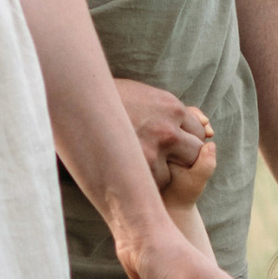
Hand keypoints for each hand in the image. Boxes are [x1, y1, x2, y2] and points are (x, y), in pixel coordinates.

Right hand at [113, 77, 216, 202]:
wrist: (76, 103)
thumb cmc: (106, 99)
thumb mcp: (143, 94)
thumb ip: (168, 109)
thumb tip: (201, 123)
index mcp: (171, 107)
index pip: (198, 130)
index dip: (185, 138)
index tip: (173, 143)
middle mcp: (167, 128)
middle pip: (195, 152)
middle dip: (182, 156)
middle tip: (161, 157)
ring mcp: (154, 150)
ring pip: (174, 172)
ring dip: (160, 171)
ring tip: (137, 162)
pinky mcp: (138, 169)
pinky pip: (152, 184)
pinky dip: (141, 181)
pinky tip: (126, 169)